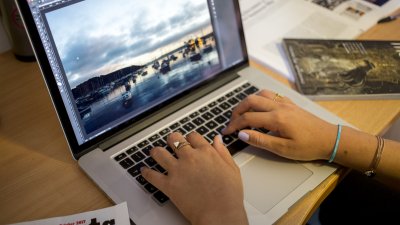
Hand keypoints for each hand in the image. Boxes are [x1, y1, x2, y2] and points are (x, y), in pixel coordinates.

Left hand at [141, 132, 247, 224]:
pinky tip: (145, 171)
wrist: (220, 214)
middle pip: (174, 139)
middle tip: (171, 142)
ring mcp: (177, 170)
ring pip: (159, 153)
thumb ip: (223, 152)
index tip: (189, 141)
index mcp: (206, 152)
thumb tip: (217, 140)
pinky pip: (152, 175)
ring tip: (155, 152)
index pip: (193, 136)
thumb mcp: (232, 169)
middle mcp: (190, 158)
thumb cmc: (228, 195)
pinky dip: (146, 172)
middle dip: (172, 139)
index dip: (190, 138)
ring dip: (156, 151)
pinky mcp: (168, 185)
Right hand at [222, 89, 337, 160]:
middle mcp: (279, 107)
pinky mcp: (290, 104)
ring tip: (242, 113)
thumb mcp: (283, 149)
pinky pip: (270, 94)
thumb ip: (261, 140)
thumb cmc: (308, 146)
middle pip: (250, 101)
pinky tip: (259, 108)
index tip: (226, 132)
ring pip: (260, 94)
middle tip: (232, 122)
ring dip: (248, 102)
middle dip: (237, 110)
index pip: (247, 118)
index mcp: (276, 118)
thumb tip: (242, 134)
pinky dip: (259, 99)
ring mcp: (285, 103)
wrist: (329, 139)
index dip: (234, 125)